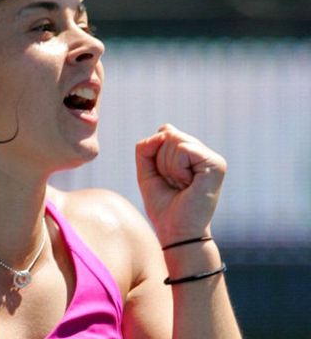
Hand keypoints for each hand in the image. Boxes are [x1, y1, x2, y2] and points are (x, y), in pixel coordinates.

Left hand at [135, 124, 226, 245]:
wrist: (176, 232)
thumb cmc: (163, 205)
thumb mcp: (147, 171)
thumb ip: (146, 147)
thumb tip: (163, 131)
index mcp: (192, 154)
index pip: (164, 132)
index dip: (155, 155)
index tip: (165, 178)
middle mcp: (204, 153)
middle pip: (168, 135)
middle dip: (160, 162)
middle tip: (173, 184)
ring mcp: (213, 158)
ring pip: (174, 140)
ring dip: (168, 167)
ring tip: (181, 185)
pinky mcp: (216, 165)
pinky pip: (183, 149)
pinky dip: (177, 169)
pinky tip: (187, 184)